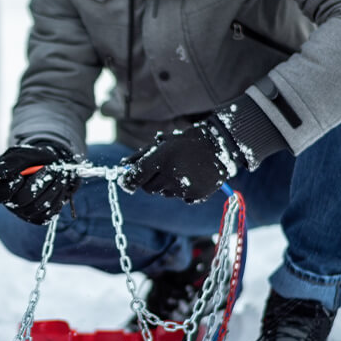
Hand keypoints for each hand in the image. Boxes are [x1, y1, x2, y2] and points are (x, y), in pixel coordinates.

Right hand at [0, 142, 79, 224]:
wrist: (52, 164)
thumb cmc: (32, 159)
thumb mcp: (21, 154)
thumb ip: (10, 163)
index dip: (7, 189)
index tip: (19, 176)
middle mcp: (9, 202)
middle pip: (20, 201)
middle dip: (37, 183)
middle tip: (49, 168)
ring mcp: (24, 212)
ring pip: (37, 207)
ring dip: (51, 187)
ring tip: (56, 172)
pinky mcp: (39, 217)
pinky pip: (49, 212)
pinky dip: (57, 195)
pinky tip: (57, 184)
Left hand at [121, 118, 239, 202]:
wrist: (218, 146)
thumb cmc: (185, 142)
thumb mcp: (162, 143)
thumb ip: (140, 156)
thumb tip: (122, 166)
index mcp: (161, 159)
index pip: (135, 178)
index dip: (128, 181)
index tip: (126, 181)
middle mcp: (171, 175)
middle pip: (148, 188)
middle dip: (150, 181)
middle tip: (161, 170)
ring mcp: (184, 187)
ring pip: (164, 193)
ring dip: (167, 185)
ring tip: (181, 170)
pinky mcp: (195, 195)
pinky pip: (181, 198)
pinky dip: (183, 191)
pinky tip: (192, 177)